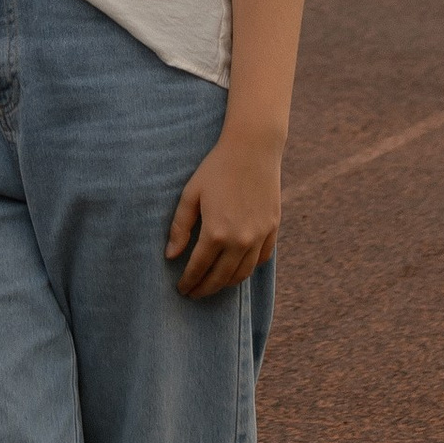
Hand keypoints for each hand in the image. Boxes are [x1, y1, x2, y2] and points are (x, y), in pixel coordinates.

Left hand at [165, 124, 281, 298]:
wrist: (253, 148)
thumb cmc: (216, 168)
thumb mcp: (191, 194)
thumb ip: (180, 227)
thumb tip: (171, 256)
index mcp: (215, 233)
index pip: (198, 268)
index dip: (188, 282)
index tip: (181, 289)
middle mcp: (239, 240)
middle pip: (220, 278)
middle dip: (204, 289)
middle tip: (194, 294)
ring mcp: (259, 236)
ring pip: (242, 273)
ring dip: (226, 284)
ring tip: (213, 284)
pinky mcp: (272, 229)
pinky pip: (261, 260)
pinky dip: (248, 269)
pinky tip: (237, 268)